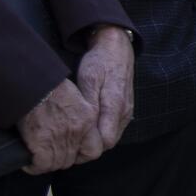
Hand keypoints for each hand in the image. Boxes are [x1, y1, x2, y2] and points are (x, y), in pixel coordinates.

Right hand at [16, 79, 96, 173]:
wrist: (34, 85)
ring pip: (56, 164)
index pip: (94, 150)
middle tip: (50, 156)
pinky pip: (41, 165)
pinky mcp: (42, 143)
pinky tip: (29, 162)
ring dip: (47, 163)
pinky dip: (34, 166)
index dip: (82, 155)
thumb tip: (75, 129)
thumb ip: (82, 117)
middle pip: (72, 160)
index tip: (73, 154)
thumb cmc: (52, 88)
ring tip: (39, 159)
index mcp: (88, 119)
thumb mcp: (77, 99)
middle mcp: (78, 131)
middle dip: (61, 160)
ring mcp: (60, 138)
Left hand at [76, 25, 134, 156]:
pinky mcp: (126, 108)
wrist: (116, 47)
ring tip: (75, 135)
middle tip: (67, 143)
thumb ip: (88, 104)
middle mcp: (124, 111)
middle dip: (89, 146)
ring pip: (111, 137)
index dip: (87, 148)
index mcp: (115, 105)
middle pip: (107, 143)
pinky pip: (114, 128)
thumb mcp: (88, 78)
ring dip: (95, 139)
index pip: (104, 141)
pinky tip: (87, 125)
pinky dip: (101, 131)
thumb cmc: (100, 61)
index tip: (69, 146)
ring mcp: (127, 110)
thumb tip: (83, 128)